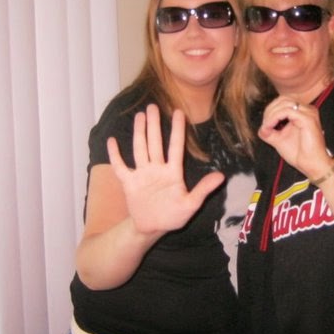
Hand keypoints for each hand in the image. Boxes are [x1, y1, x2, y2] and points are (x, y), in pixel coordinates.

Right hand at [107, 104, 224, 235]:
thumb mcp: (190, 205)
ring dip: (139, 133)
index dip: (177, 130)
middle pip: (155, 143)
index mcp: (173, 173)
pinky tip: (112, 141)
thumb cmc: (174, 216)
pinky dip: (114, 155)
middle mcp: (156, 169)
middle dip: (154, 125)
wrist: (152, 228)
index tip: (179, 112)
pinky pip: (120, 167)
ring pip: (140, 149)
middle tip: (153, 106)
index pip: (175, 147)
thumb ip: (203, 190)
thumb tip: (221, 176)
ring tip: (139, 115)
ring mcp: (142, 174)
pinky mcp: (129, 183)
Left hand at [258, 96, 332, 179]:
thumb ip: (270, 131)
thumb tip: (261, 127)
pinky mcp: (308, 119)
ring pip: (284, 103)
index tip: (265, 126)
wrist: (312, 165)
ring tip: (267, 127)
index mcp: (303, 112)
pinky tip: (270, 127)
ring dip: (271, 114)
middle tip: (265, 126)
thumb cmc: (299, 153)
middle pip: (282, 99)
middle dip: (270, 111)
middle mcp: (308, 109)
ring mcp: (309, 112)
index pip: (283, 101)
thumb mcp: (279, 139)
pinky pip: (286, 111)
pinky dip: (274, 118)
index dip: (270, 111)